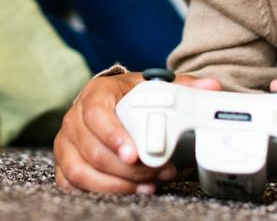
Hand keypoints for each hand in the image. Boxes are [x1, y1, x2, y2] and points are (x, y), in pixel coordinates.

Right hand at [54, 71, 220, 193]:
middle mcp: (74, 117)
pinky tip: (128, 191)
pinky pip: (72, 183)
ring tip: (148, 186)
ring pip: (81, 171)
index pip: (96, 114)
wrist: (109, 103)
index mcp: (95, 94)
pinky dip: (99, 191)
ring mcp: (66, 142)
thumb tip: (212, 87)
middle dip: (129, 169)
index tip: (134, 154)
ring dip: (116, 184)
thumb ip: (182, 87)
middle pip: (93, 150)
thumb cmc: (130, 96)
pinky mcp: (64, 162)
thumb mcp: (153, 86)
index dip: (113, 136)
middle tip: (159, 172)